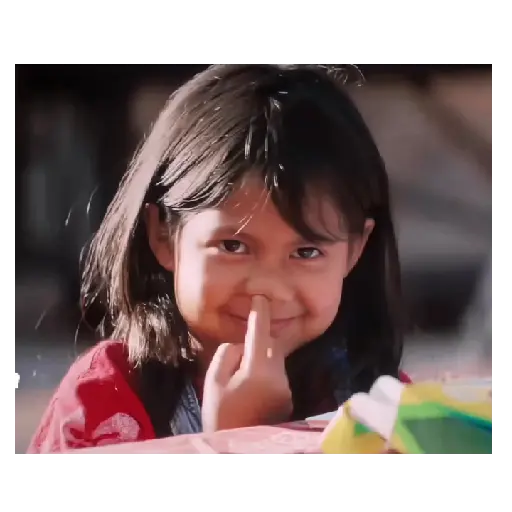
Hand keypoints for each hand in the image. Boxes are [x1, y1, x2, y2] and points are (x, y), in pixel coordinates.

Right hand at [202, 295, 292, 432]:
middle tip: (240, 350)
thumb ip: (227, 354)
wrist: (240, 446)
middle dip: (259, 340)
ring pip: (275, 359)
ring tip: (242, 377)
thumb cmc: (222, 415)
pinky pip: (277, 375)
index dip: (260, 313)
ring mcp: (286, 388)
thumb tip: (241, 344)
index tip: (260, 298)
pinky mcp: (288, 399)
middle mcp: (278, 375)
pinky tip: (252, 389)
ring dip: (262, 358)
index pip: (261, 332)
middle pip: (272, 345)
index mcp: (259, 369)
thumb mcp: (213, 382)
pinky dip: (266, 373)